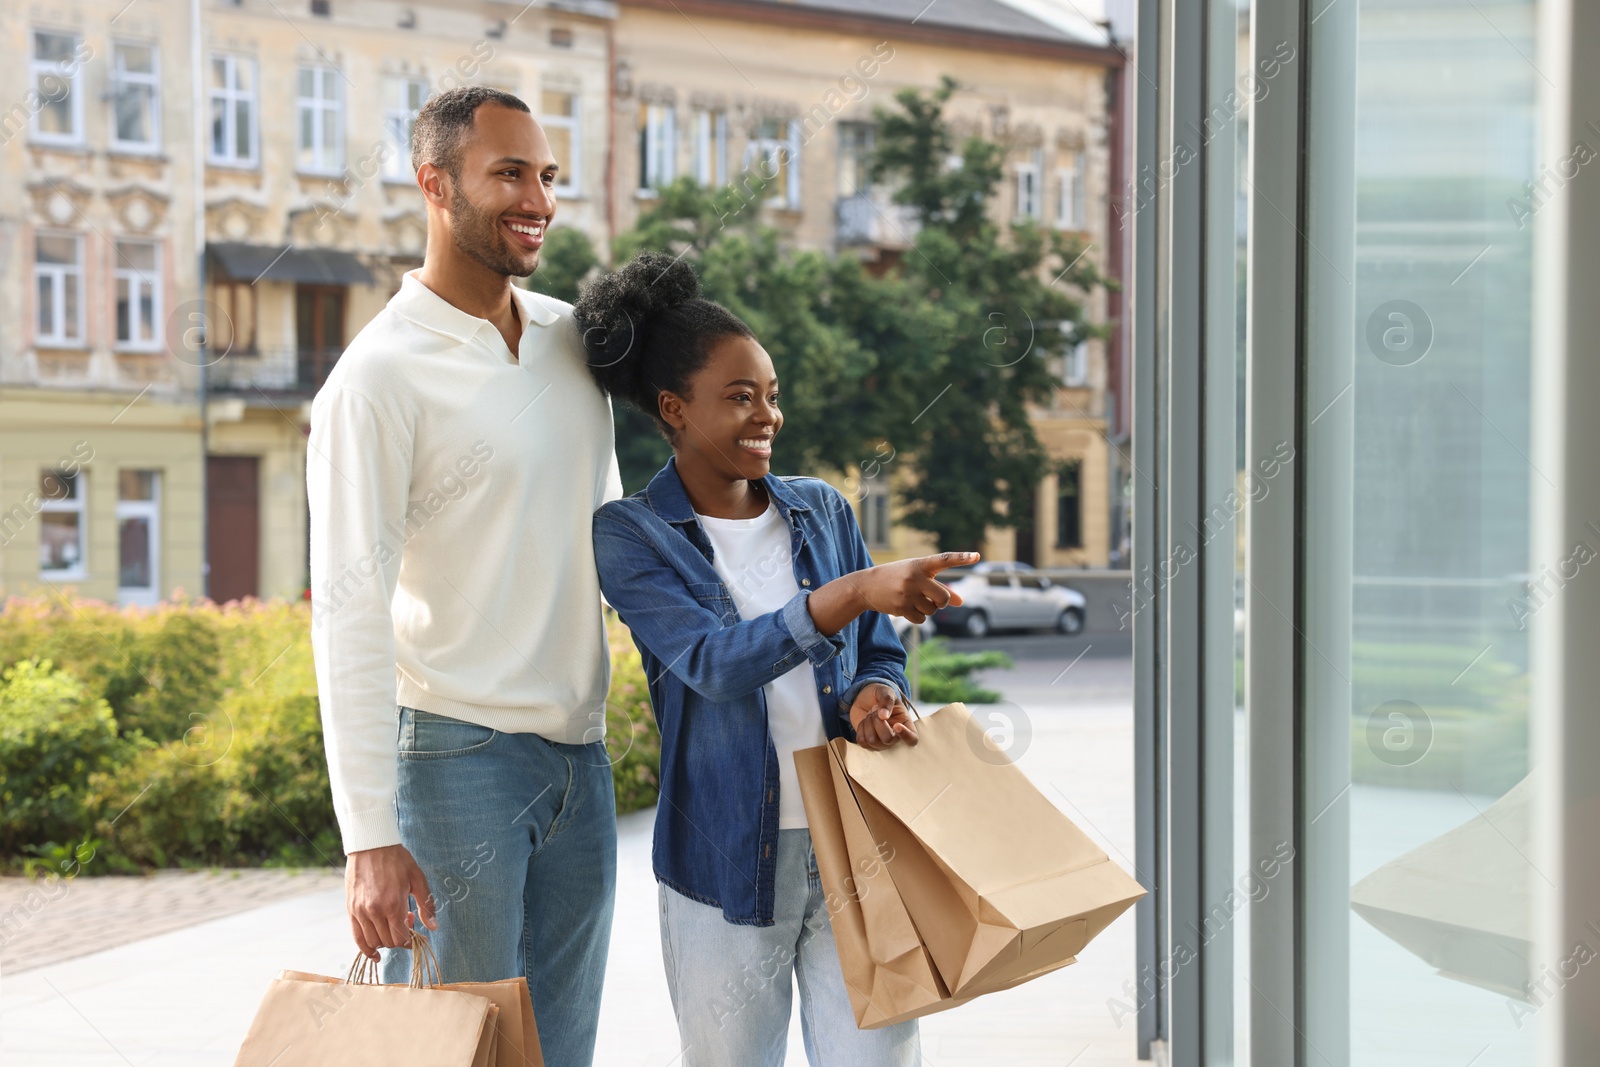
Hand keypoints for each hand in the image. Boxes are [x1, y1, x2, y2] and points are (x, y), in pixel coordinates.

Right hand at [345, 843, 435, 960]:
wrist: (372, 845)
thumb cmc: (397, 860)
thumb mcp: (417, 878)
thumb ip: (426, 904)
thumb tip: (434, 927)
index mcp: (393, 904)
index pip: (401, 938)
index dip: (410, 941)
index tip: (416, 935)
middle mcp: (374, 912)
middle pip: (387, 942)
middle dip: (399, 939)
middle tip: (406, 924)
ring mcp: (360, 912)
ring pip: (372, 942)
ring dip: (385, 942)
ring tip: (392, 927)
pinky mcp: (350, 909)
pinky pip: (356, 937)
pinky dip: (365, 948)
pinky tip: (374, 953)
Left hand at [849, 682, 918, 749]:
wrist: (864, 698)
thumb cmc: (880, 695)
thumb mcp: (886, 691)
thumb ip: (887, 700)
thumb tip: (883, 716)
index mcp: (905, 724)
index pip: (912, 739)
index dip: (906, 735)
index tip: (896, 725)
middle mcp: (895, 737)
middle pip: (887, 739)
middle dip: (877, 722)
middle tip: (875, 709)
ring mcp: (881, 743)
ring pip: (872, 741)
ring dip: (868, 724)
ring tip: (870, 714)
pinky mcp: (868, 744)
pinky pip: (862, 742)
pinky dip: (860, 728)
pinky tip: (864, 721)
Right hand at [853, 552, 979, 622]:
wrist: (867, 585)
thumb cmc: (898, 578)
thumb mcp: (918, 577)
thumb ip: (940, 587)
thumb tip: (961, 602)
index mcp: (920, 564)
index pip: (944, 559)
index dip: (961, 558)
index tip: (977, 556)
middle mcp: (915, 577)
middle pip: (943, 597)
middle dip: (942, 602)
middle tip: (934, 598)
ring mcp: (907, 593)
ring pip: (932, 610)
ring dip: (927, 609)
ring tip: (913, 600)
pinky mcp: (901, 607)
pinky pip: (921, 619)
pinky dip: (918, 617)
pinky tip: (907, 608)